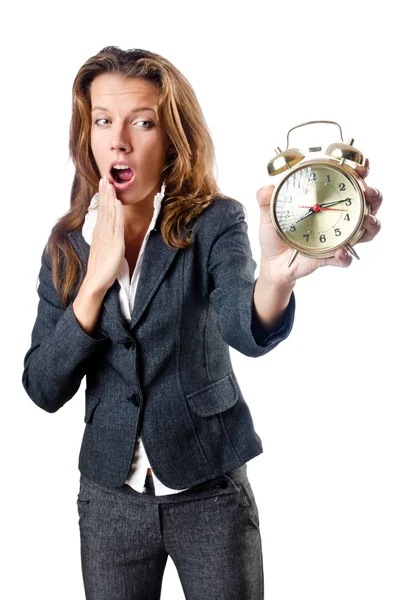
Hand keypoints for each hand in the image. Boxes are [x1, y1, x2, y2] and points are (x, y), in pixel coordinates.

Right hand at [84, 176, 124, 293]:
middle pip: (104, 209)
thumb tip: (109, 233)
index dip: (103, 198)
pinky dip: (116, 212)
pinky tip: (117, 203)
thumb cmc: (100, 270)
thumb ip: (106, 240)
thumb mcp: (103, 250)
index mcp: (99, 233)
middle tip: (104, 178)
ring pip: (109, 213)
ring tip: (109, 184)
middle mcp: (102, 233)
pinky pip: (116, 225)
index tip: (103, 185)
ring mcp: (108, 237)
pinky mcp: (115, 243)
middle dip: (105, 193)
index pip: (101, 212)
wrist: (95, 283)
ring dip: (110, 198)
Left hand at [256, 158, 381, 285]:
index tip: (361, 168)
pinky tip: (341, 252)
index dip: (360, 172)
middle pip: (368, 204)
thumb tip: (266, 188)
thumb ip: (265, 199)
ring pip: (367, 231)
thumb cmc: (277, 233)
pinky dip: (345, 256)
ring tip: (367, 221)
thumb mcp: (268, 213)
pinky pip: (345, 258)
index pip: (349, 182)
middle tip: (368, 191)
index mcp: (326, 200)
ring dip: (372, 225)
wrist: (272, 262)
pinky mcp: (331, 257)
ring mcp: (338, 237)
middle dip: (374, 196)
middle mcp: (338, 217)